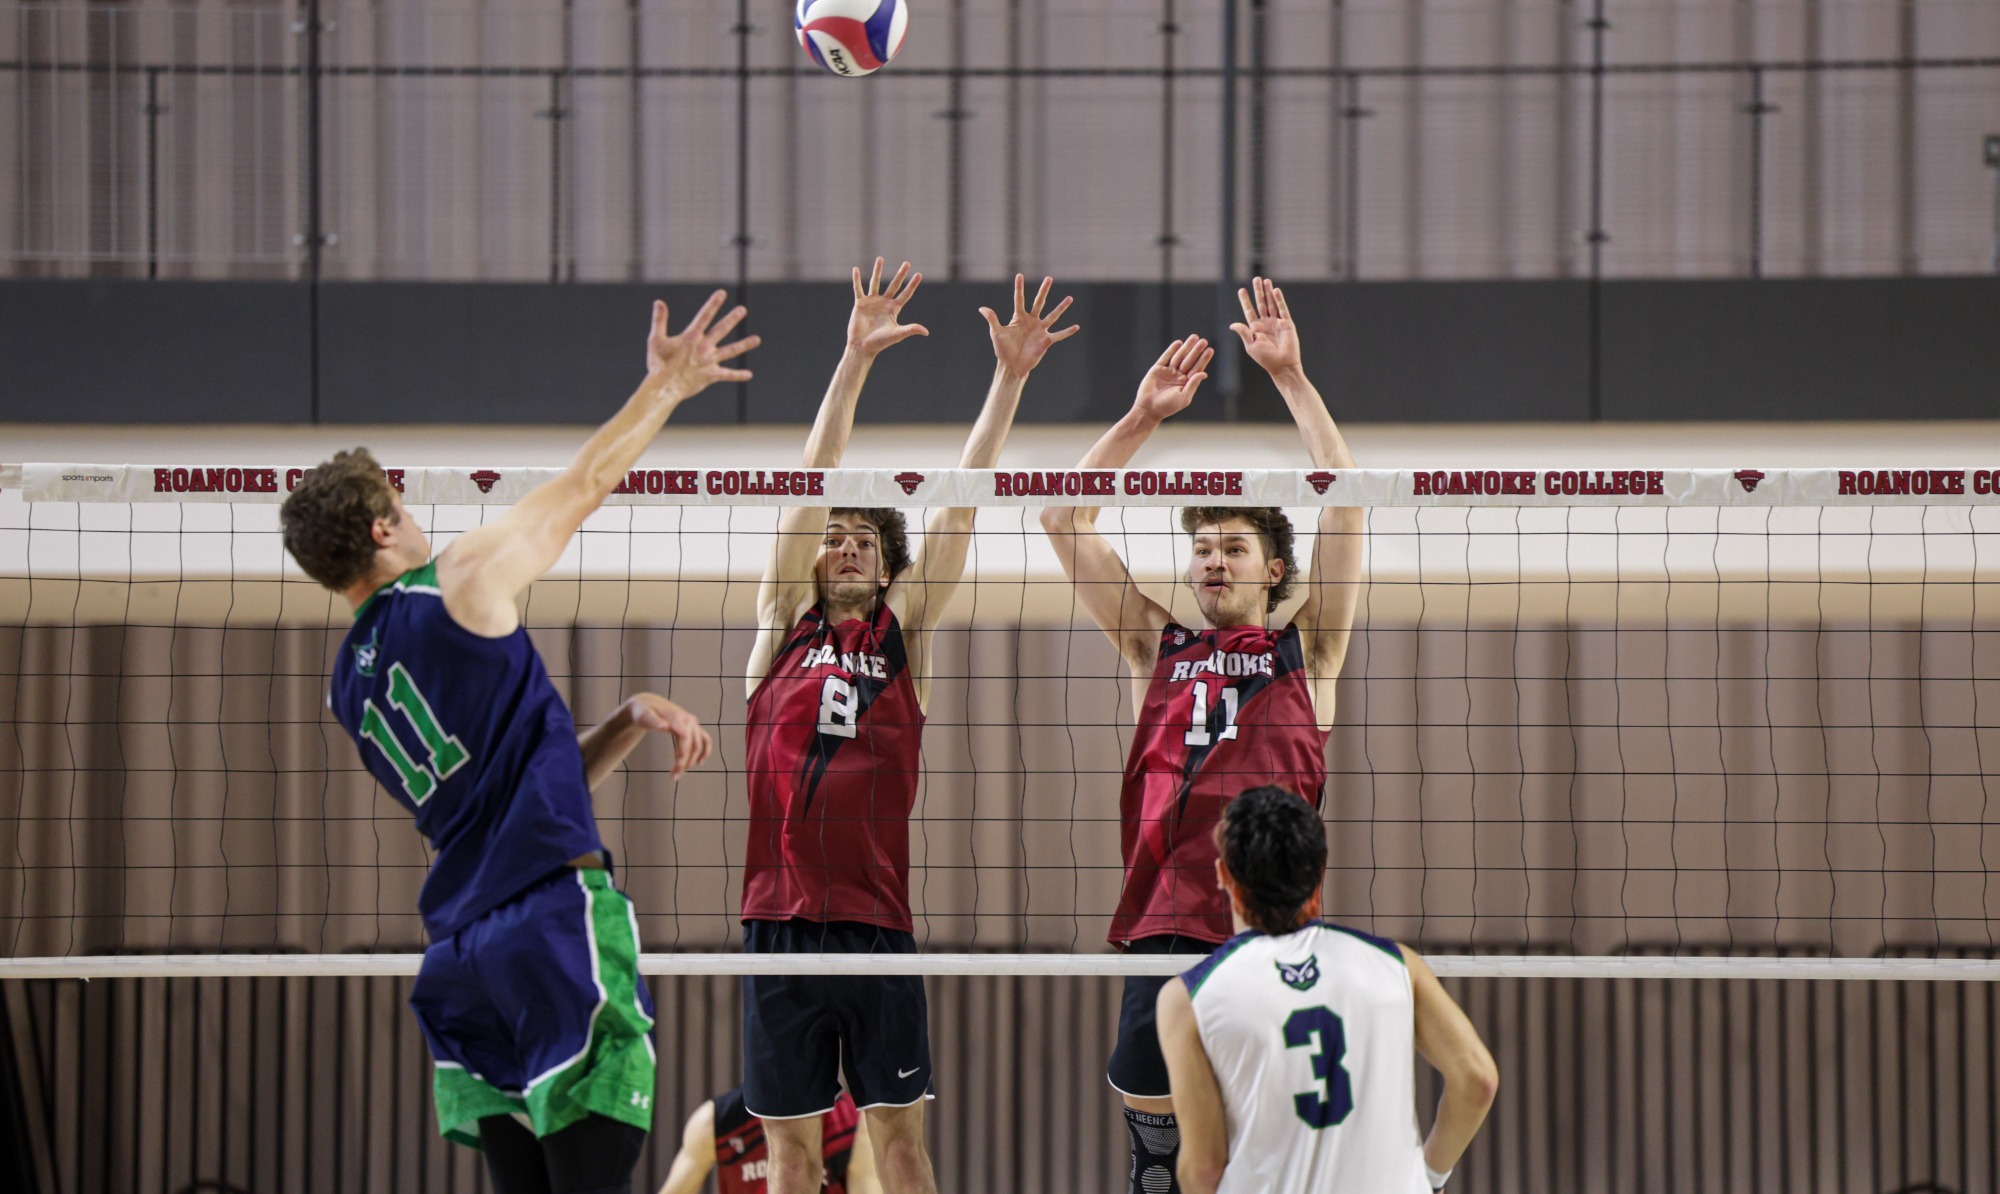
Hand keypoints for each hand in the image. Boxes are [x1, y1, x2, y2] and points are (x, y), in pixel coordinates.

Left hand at [622, 693, 714, 778]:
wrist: (649, 704)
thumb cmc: (643, 711)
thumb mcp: (644, 715)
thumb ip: (654, 721)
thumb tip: (665, 726)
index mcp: (677, 717)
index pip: (685, 739)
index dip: (682, 755)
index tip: (675, 770)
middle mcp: (688, 720)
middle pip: (693, 744)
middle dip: (685, 762)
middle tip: (674, 776)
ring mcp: (693, 723)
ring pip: (699, 744)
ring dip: (692, 760)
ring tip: (680, 773)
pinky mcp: (694, 726)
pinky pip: (705, 739)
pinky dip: (705, 750)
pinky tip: (700, 762)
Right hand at [645, 291, 759, 396]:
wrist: (665, 387)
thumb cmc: (659, 364)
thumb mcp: (656, 339)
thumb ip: (659, 320)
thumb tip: (659, 302)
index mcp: (691, 336)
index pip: (704, 316)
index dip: (713, 304)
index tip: (722, 293)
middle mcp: (703, 347)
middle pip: (721, 329)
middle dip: (732, 319)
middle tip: (742, 309)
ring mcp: (709, 361)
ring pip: (730, 351)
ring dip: (744, 345)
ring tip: (757, 340)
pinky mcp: (711, 375)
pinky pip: (727, 375)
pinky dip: (738, 375)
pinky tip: (749, 375)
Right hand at [847, 258, 928, 357]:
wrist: (862, 346)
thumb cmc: (880, 342)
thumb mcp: (897, 334)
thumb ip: (910, 329)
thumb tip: (926, 332)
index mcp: (894, 309)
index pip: (906, 294)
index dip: (912, 285)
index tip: (919, 274)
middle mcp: (884, 303)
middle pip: (894, 285)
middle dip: (901, 274)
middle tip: (907, 263)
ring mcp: (872, 302)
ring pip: (875, 283)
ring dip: (878, 271)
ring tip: (880, 258)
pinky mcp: (860, 304)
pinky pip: (858, 289)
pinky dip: (857, 280)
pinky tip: (856, 269)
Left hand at [982, 274, 1079, 377]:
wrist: (1012, 365)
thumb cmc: (1003, 349)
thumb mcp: (997, 333)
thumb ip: (992, 319)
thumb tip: (982, 308)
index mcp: (1019, 317)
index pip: (1019, 299)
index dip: (1019, 287)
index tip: (1019, 275)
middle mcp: (1031, 321)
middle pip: (1039, 302)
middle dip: (1043, 290)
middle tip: (1049, 278)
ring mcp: (1040, 330)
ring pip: (1052, 316)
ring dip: (1061, 307)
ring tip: (1070, 298)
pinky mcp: (1046, 341)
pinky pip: (1058, 335)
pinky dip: (1067, 332)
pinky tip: (1076, 326)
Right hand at [1132, 335, 1213, 422]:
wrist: (1148, 409)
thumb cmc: (1167, 407)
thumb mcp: (1184, 397)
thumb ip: (1193, 384)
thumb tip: (1204, 373)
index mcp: (1186, 383)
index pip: (1197, 368)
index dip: (1203, 359)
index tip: (1210, 350)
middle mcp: (1178, 376)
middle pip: (1189, 360)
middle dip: (1196, 350)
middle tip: (1204, 341)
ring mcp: (1168, 372)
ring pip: (1179, 357)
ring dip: (1186, 347)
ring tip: (1194, 337)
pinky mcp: (1157, 369)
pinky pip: (1166, 357)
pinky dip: (1172, 350)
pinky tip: (1179, 343)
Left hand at [1229, 276, 1301, 377]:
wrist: (1282, 365)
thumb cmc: (1266, 358)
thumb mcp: (1251, 345)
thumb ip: (1244, 333)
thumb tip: (1232, 324)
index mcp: (1256, 329)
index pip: (1249, 311)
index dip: (1245, 301)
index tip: (1241, 290)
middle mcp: (1266, 324)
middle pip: (1261, 303)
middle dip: (1258, 291)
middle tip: (1256, 279)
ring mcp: (1277, 322)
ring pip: (1272, 303)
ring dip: (1268, 292)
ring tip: (1266, 280)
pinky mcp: (1287, 324)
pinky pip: (1282, 309)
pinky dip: (1279, 300)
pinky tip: (1275, 290)